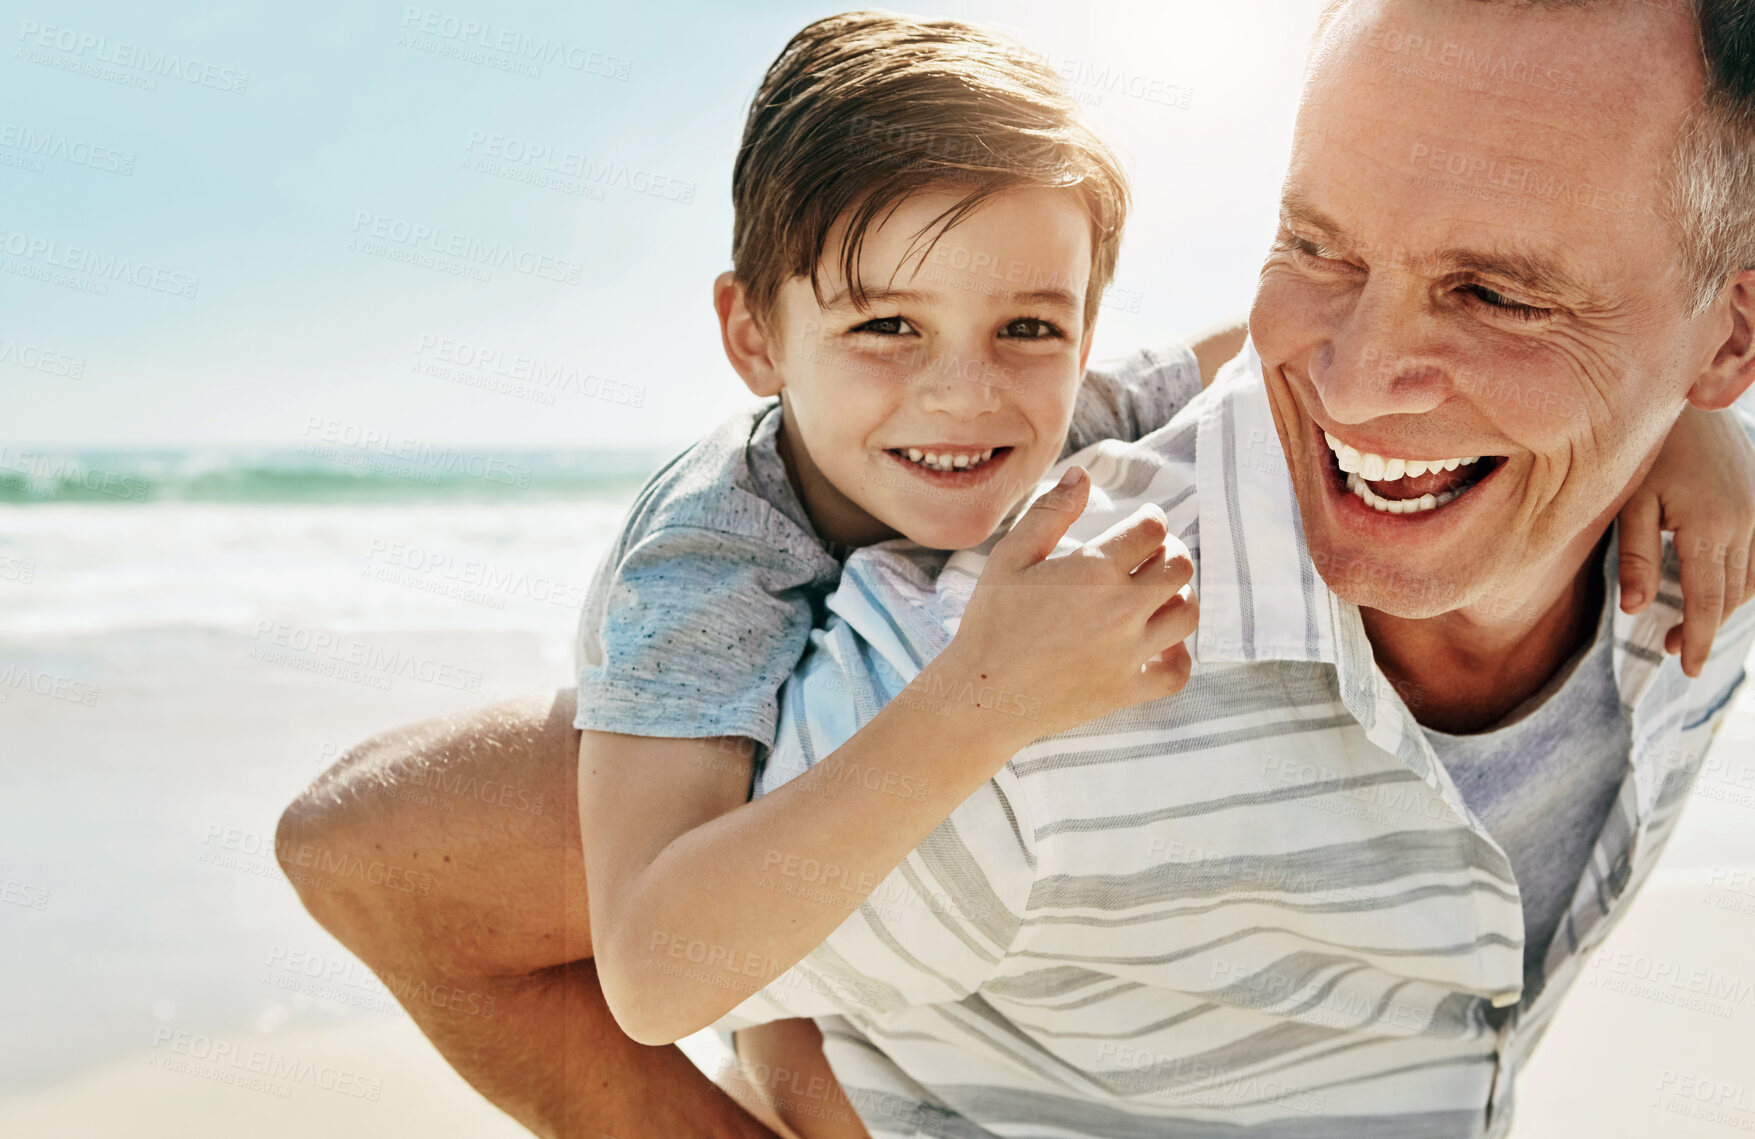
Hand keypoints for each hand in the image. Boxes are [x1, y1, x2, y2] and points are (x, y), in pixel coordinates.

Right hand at [931, 466, 1198, 739]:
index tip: (1141, 524)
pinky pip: (1178, 672)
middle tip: (1150, 558)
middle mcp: (1122, 609)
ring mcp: (1130, 652)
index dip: (1151, 520)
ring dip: (1179, 597)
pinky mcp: (1128, 689)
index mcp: (1094, 570)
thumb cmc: (990, 623)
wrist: (983, 695)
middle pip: (1180, 567)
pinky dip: (1178, 655)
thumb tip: (1082, 474)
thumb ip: (1050, 512)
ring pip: (1188, 614)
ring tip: (1158, 595)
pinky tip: (1160, 644)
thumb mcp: (1010, 557)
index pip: (1152, 529)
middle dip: (1170, 554)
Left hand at [1618, 404, 1754, 677]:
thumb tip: (1635, 609)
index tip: (1688, 670)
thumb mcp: (1630, 501)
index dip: (1699, 639)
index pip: (1708, 601)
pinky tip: (1718, 591)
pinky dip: (1743, 581)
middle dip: (1705, 628)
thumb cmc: (1648, 449)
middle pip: (1731, 595)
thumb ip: (1634, 555)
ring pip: (1750, 579)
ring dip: (1725, 608)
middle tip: (1674, 652)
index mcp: (1710, 526)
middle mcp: (1745, 522)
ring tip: (1688, 627)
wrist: (1688, 398)